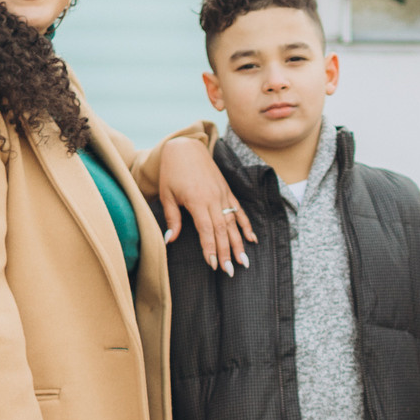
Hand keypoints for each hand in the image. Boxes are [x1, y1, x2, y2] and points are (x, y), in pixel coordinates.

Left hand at [156, 133, 255, 273]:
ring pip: (233, 223)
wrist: (186, 148)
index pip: (207, 230)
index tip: (214, 264)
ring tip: (244, 261)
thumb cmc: (172, 172)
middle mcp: (214, 199)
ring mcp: (223, 195)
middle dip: (227, 252)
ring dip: (239, 243)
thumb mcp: (167, 195)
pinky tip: (252, 239)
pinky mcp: (227, 191)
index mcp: (197, 201)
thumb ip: (172, 218)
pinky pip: (239, 210)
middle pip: (223, 230)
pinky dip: (246, 225)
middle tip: (231, 271)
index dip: (211, 248)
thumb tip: (170, 240)